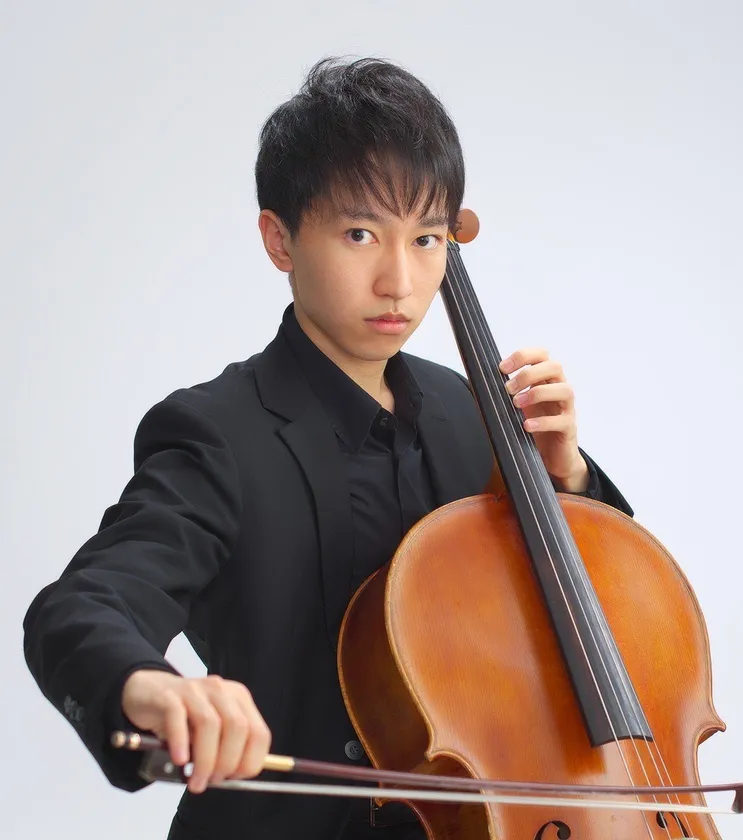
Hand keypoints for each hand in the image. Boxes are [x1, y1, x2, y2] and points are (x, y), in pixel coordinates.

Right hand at [121, 669, 270, 793]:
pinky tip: (180, 760)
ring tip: (195, 781)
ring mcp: (195, 690)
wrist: (149, 692)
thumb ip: (223, 747)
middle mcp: (221, 691)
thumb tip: (231, 778)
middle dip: (227, 762)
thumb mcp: (210, 731)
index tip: (235, 779)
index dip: (250, 761)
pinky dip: (181, 742)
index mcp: (239, 699)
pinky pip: (178, 717)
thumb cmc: (184, 718)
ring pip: (209, 723)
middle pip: (237, 727)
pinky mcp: (169, 695)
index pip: (259, 733)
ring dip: (204, 759)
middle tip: (212, 781)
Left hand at [499, 348, 588, 492]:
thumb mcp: (514, 408)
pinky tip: (527, 426)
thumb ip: (502, 396)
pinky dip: (543, 422)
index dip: (523, 356)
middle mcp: (558, 390)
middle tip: (508, 388)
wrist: (550, 457)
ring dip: (537, 393)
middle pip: (555, 367)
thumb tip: (478, 386)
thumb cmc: (531, 428)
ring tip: (517, 404)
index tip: (502, 367)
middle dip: (529, 374)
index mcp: (545, 380)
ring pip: (565, 390)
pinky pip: (563, 421)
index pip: (541, 355)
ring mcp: (567, 409)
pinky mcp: (569, 428)